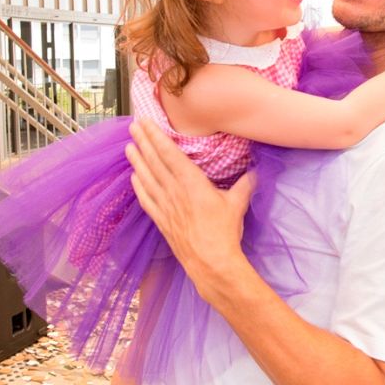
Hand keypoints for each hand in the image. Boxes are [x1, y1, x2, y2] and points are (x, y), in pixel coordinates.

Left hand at [126, 120, 254, 292]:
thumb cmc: (224, 231)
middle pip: (154, 162)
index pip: (169, 154)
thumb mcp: (237, 203)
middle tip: (133, 127)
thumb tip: (255, 171)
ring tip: (129, 147)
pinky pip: (146, 199)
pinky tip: (134, 178)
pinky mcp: (161, 220)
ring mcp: (165, 206)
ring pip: (147, 178)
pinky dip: (139, 187)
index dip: (156, 137)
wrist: (210, 261)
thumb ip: (245, 184)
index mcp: (192, 182)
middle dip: (143, 143)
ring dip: (137, 162)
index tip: (145, 124)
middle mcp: (174, 191)